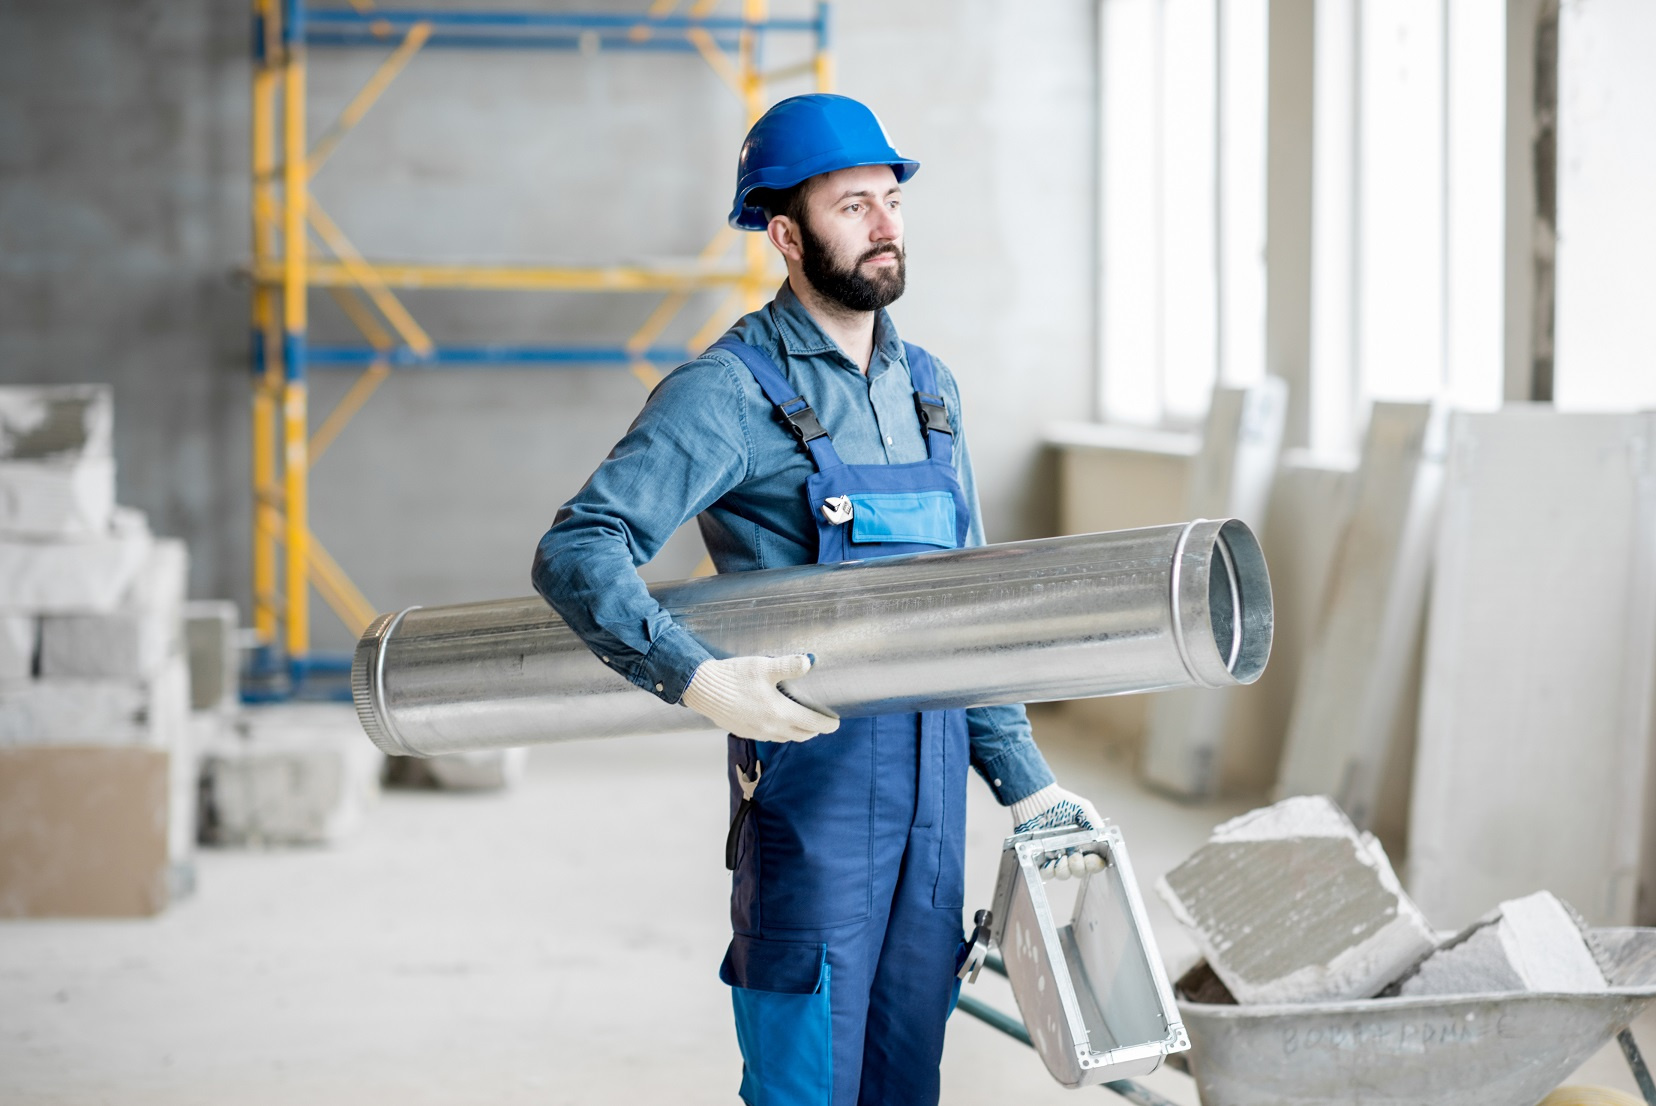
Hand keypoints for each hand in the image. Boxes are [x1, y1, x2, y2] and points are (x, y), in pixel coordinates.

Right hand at [681, 653, 838, 742]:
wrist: (702, 688)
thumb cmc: (734, 676)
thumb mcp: (764, 666)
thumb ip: (788, 665)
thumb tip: (809, 662)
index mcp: (780, 713)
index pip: (812, 724)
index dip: (826, 724)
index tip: (835, 723)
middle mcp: (770, 727)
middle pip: (800, 735)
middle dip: (813, 730)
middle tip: (820, 723)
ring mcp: (756, 732)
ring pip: (784, 737)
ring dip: (796, 732)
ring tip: (801, 723)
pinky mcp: (743, 731)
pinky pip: (768, 736)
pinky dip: (779, 732)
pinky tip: (775, 721)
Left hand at [1010, 784, 1105, 880]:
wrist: (1036, 798)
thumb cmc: (1059, 802)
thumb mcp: (1083, 809)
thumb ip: (1096, 824)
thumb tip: (1106, 838)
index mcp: (1083, 843)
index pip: (1094, 861)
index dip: (1094, 864)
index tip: (1091, 859)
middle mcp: (1070, 852)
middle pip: (1080, 871)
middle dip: (1079, 867)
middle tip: (1074, 856)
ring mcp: (1055, 856)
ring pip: (1064, 874)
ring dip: (1064, 870)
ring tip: (1061, 858)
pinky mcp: (1039, 857)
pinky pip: (1046, 873)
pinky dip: (1049, 871)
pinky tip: (1050, 862)